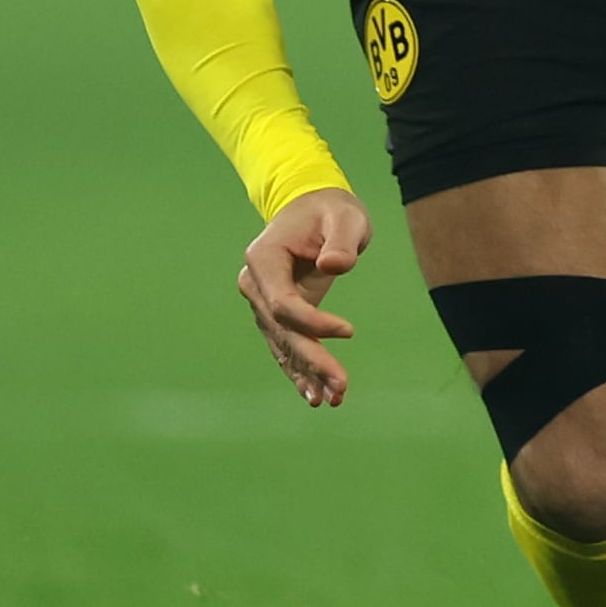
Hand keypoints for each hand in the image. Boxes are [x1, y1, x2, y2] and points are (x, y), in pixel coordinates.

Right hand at [239, 185, 370, 407]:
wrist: (314, 207)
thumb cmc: (331, 210)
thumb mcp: (345, 216)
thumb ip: (341, 240)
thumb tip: (335, 267)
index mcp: (264, 259)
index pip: (283, 303)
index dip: (313, 322)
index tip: (349, 331)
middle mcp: (255, 284)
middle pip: (282, 331)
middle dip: (312, 360)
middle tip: (341, 387)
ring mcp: (262, 301)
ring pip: (284, 344)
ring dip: (307, 373)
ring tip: (331, 400)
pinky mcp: (277, 314)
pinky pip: (287, 345)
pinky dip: (301, 370)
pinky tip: (316, 395)